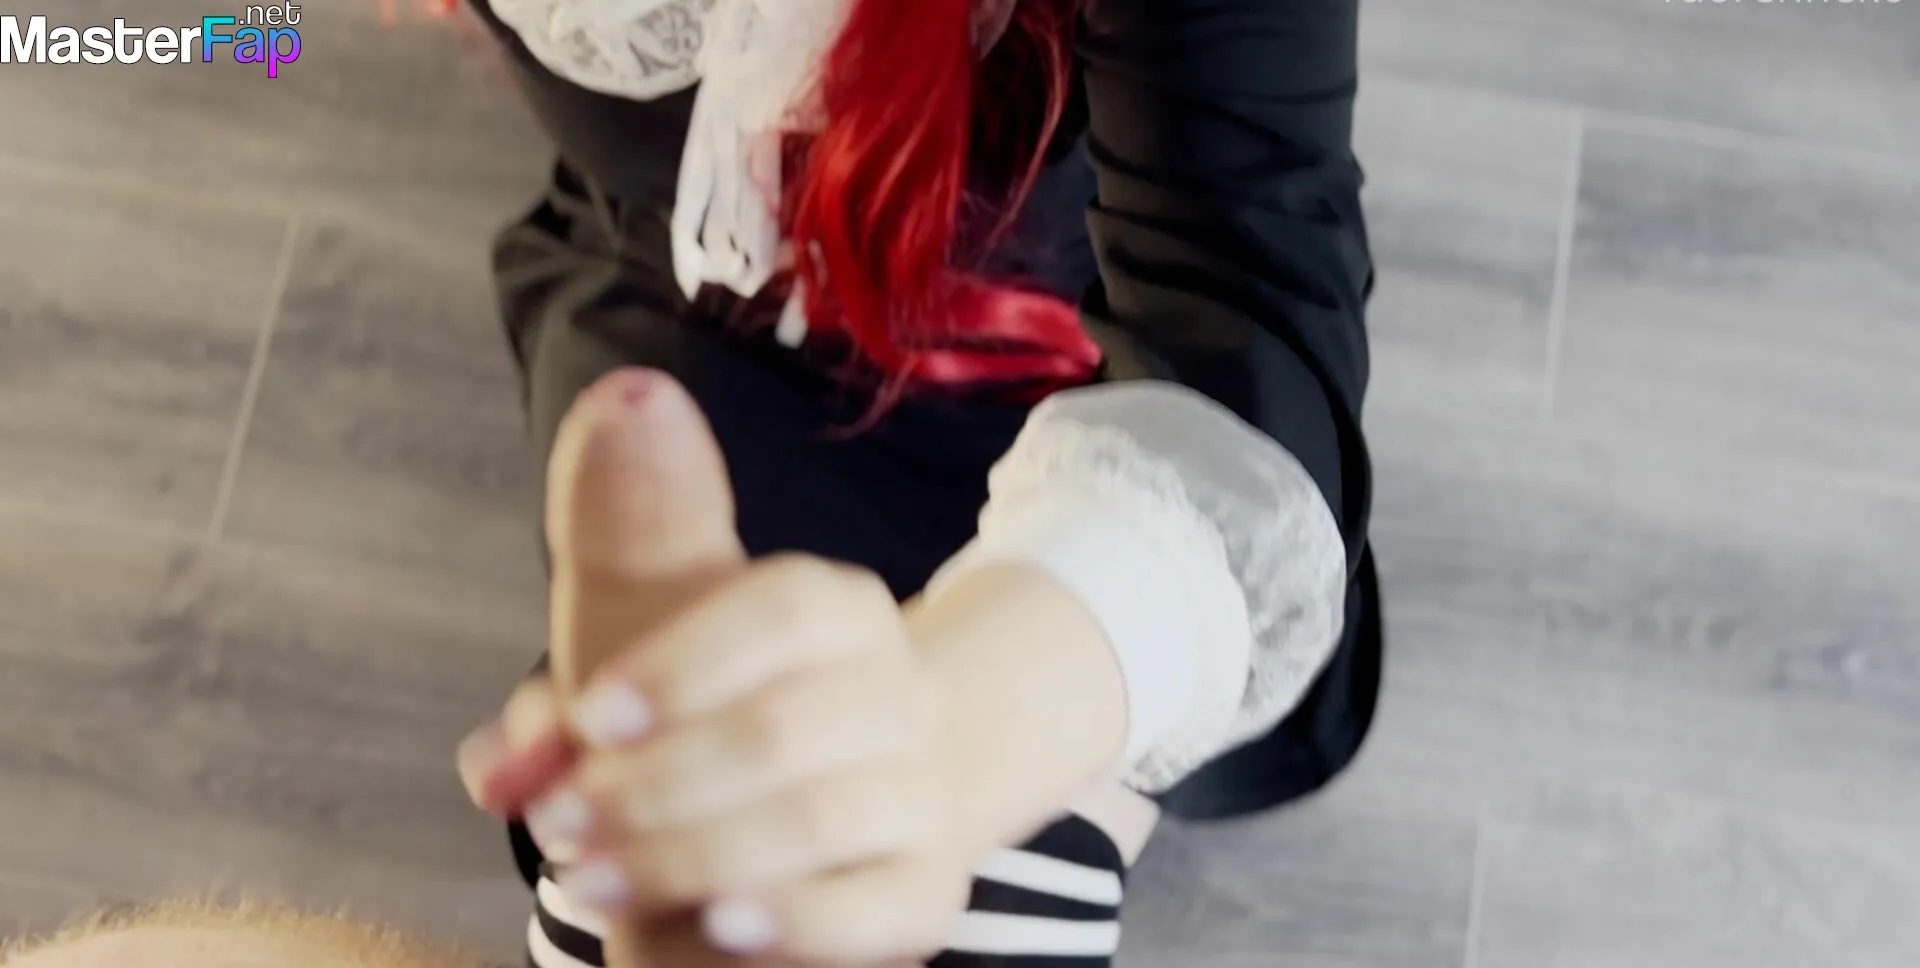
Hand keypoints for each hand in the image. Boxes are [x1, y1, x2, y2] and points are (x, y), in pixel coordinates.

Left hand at [460, 369, 972, 964]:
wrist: (797, 843)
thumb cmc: (701, 721)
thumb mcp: (647, 621)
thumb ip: (630, 524)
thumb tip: (626, 395)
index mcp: (837, 609)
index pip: (784, 614)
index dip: (681, 665)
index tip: (585, 715)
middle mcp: (896, 691)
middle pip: (787, 728)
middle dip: (654, 783)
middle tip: (559, 820)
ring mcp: (923, 796)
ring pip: (817, 821)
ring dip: (684, 854)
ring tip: (590, 874)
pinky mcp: (927, 893)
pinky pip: (872, 910)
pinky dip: (790, 920)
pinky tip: (719, 923)